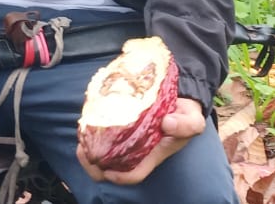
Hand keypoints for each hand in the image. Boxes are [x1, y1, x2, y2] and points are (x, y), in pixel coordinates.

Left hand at [78, 97, 206, 185]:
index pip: (135, 173)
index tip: (108, 171)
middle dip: (94, 166)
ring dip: (88, 151)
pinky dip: (90, 134)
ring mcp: (127, 140)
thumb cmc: (185, 114)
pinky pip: (100, 136)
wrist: (180, 97)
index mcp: (152, 154)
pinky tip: (86, 124)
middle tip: (84, 152)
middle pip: (111, 169)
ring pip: (102, 154)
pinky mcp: (120, 126)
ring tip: (81, 141)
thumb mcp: (193, 120)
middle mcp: (137, 151)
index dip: (120, 177)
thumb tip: (167, 124)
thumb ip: (187, 125)